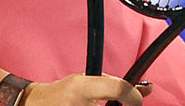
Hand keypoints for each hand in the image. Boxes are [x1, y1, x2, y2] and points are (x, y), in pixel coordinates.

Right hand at [21, 74, 151, 105]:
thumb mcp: (87, 82)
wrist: (37, 105)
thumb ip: (114, 84)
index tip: (137, 100)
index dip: (134, 96)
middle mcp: (80, 105)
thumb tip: (147, 89)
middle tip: (119, 104)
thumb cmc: (64, 93)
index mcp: (82, 88)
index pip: (117, 88)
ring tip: (95, 105)